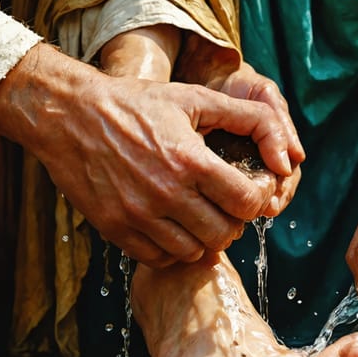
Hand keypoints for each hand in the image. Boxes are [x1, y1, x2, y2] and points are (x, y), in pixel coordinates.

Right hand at [0, 43, 297, 266]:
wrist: (68, 114)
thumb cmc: (137, 103)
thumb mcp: (197, 98)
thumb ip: (252, 120)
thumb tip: (289, 158)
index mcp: (191, 161)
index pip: (247, 203)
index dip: (255, 197)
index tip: (246, 187)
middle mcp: (165, 194)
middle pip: (224, 234)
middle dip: (232, 220)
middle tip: (223, 203)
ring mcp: (138, 216)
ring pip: (194, 251)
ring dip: (203, 236)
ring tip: (197, 212)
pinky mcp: (115, 230)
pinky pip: (159, 258)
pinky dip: (172, 248)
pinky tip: (171, 223)